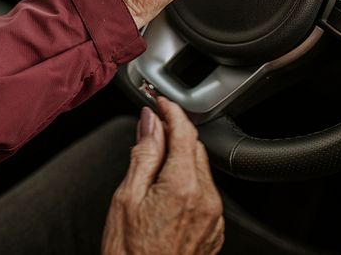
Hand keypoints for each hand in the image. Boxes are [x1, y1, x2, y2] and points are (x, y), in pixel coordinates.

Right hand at [102, 97, 223, 254]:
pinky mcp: (213, 231)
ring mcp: (213, 218)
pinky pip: (204, 193)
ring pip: (200, 170)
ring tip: (153, 162)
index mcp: (183, 186)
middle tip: (151, 128)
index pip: (184, 132)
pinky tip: (165, 189)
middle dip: (175, 133)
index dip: (171, 111)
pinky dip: (187, 182)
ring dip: (181, 158)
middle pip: (195, 148)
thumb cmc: (130, 253)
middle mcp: (206, 200)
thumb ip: (144, 154)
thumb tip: (150, 122)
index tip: (159, 101)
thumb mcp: (127, 197)